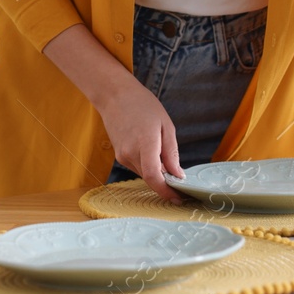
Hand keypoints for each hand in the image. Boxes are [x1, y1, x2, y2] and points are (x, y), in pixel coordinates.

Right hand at [95, 77, 187, 203]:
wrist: (115, 96)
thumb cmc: (143, 106)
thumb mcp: (165, 125)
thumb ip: (171, 153)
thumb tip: (178, 175)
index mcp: (145, 143)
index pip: (154, 177)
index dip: (167, 191)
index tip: (179, 198)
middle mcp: (130, 153)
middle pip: (151, 178)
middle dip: (165, 181)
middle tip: (179, 177)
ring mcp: (122, 156)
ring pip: (144, 174)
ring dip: (156, 171)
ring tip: (163, 153)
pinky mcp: (119, 156)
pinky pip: (137, 167)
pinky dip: (147, 165)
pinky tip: (151, 149)